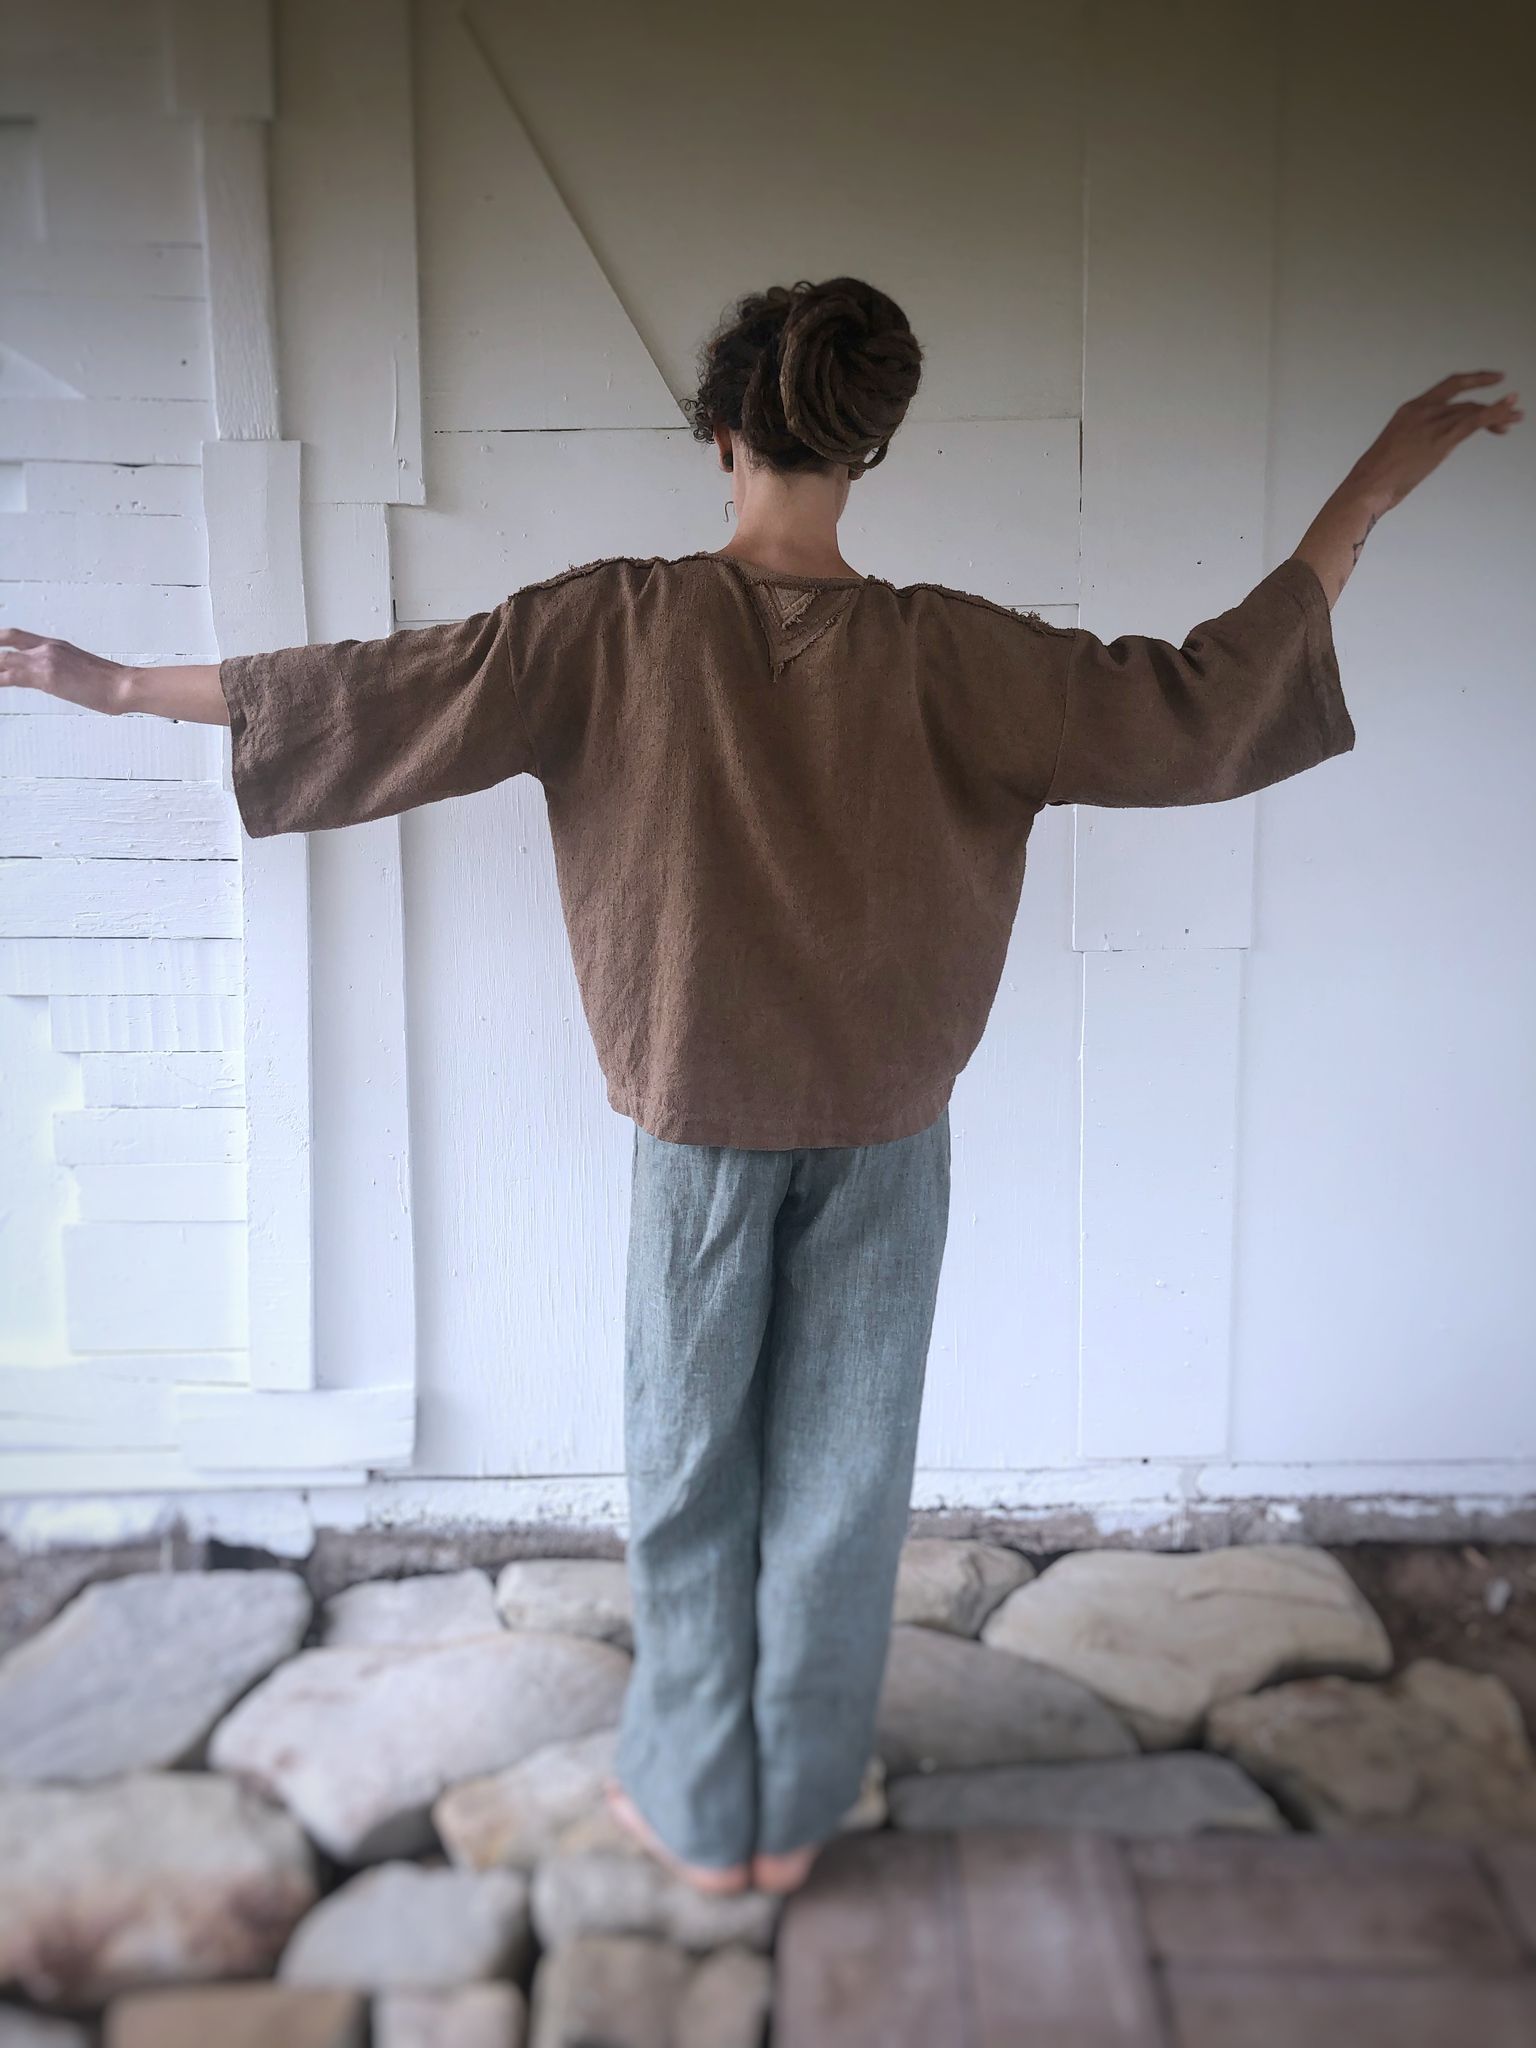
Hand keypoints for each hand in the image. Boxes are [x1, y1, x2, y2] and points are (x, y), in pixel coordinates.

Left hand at [0, 627, 134, 713]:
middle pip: (7, 641)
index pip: (17, 637)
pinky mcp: (46, 676)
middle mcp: (48, 648)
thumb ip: (66, 672)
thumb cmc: (112, 683)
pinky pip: (10, 676)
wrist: (125, 685)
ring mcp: (45, 660)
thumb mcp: (83, 671)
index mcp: (56, 645)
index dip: (0, 640)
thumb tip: (62, 682)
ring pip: (3, 659)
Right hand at [1343, 370, 1521, 512]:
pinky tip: (1510, 414)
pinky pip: (1476, 420)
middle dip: (1492, 407)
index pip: (1449, 386)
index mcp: (1409, 410)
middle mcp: (1423, 410)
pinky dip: (1496, 413)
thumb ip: (1415, 441)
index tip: (1493, 378)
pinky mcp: (1442, 439)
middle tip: (1510, 412)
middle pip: (1466, 403)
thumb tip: (1427, 450)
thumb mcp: (1395, 450)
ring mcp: (1432, 423)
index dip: (1474, 379)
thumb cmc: (1375, 476)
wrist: (1368, 486)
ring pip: (1474, 411)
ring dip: (1499, 414)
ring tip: (1516, 418)